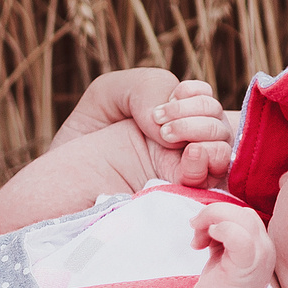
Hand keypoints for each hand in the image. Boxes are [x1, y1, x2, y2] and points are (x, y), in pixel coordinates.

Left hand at [57, 69, 235, 187]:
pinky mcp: (191, 201)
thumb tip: (178, 119)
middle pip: (221, 120)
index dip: (191, 96)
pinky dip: (210, 161)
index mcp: (172, 118)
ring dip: (204, 132)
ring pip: (225, 146)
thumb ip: (146, 87)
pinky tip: (189, 159)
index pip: (205, 99)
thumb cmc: (82, 141)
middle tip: (160, 129)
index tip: (160, 107)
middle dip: (196, 113)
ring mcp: (192, 174)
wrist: (62, 188)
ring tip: (166, 140)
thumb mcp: (107, 95)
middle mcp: (188, 145)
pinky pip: (220, 181)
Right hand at [141, 78, 232, 187]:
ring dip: (181, 110)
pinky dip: (184, 93)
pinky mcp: (201, 98)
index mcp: (211, 169)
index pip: (222, 156)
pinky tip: (169, 102)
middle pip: (218, 129)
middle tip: (164, 133)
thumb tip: (197, 151)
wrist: (128, 135)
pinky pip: (202, 90)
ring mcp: (212, 118)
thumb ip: (185, 175)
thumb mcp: (162, 178)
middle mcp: (216, 142)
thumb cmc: (145, 163)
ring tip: (157, 116)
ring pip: (210, 107)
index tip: (188, 151)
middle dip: (188, 128)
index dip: (207, 153)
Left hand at [190, 201, 274, 287]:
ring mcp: (259, 256)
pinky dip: (220, 230)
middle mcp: (265, 247)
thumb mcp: (223, 254)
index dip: (220, 215)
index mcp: (260, 244)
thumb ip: (222, 234)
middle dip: (213, 215)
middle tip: (195, 231)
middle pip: (242, 212)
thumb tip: (206, 219)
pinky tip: (204, 243)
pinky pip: (237, 235)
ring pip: (240, 217)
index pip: (243, 214)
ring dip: (210, 221)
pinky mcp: (247, 265)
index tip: (202, 231)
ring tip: (198, 241)